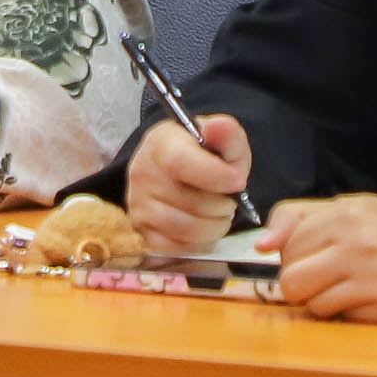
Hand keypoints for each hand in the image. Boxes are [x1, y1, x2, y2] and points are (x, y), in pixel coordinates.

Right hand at [123, 114, 251, 254]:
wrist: (183, 176)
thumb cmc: (206, 158)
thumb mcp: (224, 141)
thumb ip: (227, 133)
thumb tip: (216, 127)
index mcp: (160, 144)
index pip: (179, 162)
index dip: (214, 175)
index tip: (238, 181)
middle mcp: (141, 173)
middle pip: (190, 202)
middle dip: (222, 205)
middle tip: (228, 198)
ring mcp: (138, 206)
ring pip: (186, 229)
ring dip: (214, 226)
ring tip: (218, 212)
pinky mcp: (142, 234)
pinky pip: (177, 249)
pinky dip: (198, 243)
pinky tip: (203, 228)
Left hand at [270, 193, 376, 323]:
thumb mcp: (355, 210)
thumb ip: (301, 218)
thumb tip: (261, 244)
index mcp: (346, 211)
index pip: (284, 245)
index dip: (294, 258)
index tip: (315, 259)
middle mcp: (360, 239)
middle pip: (290, 280)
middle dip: (303, 286)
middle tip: (330, 279)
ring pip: (313, 305)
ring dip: (326, 304)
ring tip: (354, 289)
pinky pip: (345, 319)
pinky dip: (352, 315)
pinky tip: (374, 300)